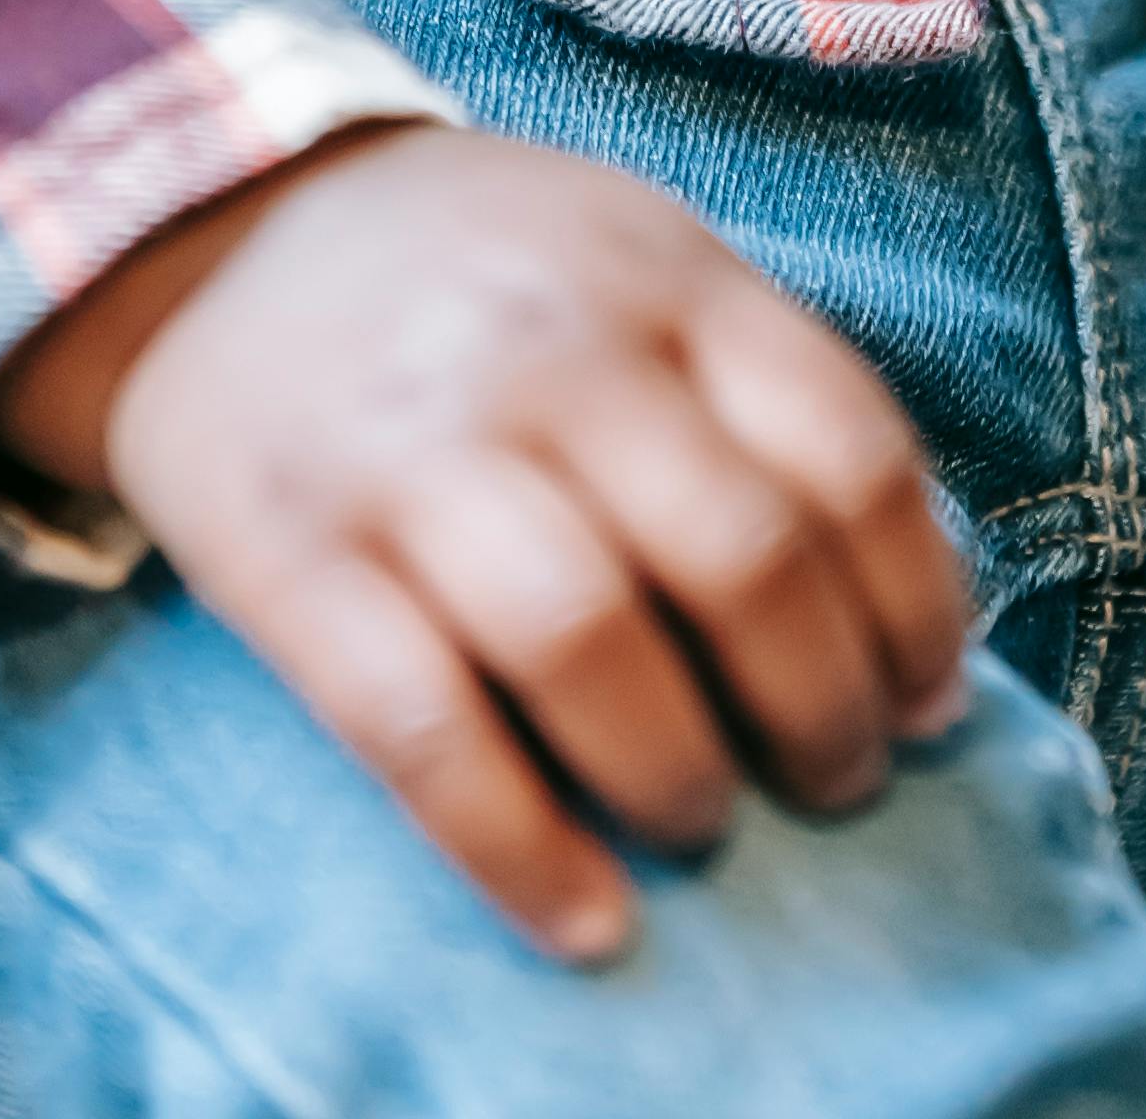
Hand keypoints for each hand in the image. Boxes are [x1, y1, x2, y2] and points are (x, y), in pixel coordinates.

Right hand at [0, 120, 975, 958]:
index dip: (916, 600)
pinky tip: (586, 916)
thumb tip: (903, 618)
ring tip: (707, 821)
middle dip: (819, 707)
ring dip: (680, 773)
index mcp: (663, 272)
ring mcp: (415, 447)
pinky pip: (421, 730)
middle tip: (836, 780)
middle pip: (740, 556)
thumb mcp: (637, 259)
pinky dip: (518, 848)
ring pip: (588, 643)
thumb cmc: (485, 276)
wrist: (217, 229)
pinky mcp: (290, 554)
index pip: (847, 448)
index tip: (928, 701)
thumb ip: (757, 393)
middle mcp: (552, 349)